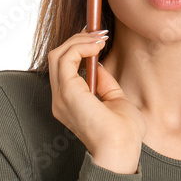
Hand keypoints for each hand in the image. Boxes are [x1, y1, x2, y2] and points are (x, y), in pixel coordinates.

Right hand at [48, 28, 146, 173]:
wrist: (122, 148)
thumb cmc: (123, 132)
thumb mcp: (114, 98)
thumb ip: (103, 81)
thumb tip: (98, 63)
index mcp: (69, 101)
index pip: (63, 66)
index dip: (77, 46)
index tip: (96, 36)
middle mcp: (60, 98)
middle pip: (57, 56)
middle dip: (78, 39)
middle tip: (99, 32)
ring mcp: (61, 95)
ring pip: (58, 53)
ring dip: (80, 40)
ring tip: (100, 38)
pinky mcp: (67, 91)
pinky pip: (66, 58)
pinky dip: (81, 46)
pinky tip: (97, 47)